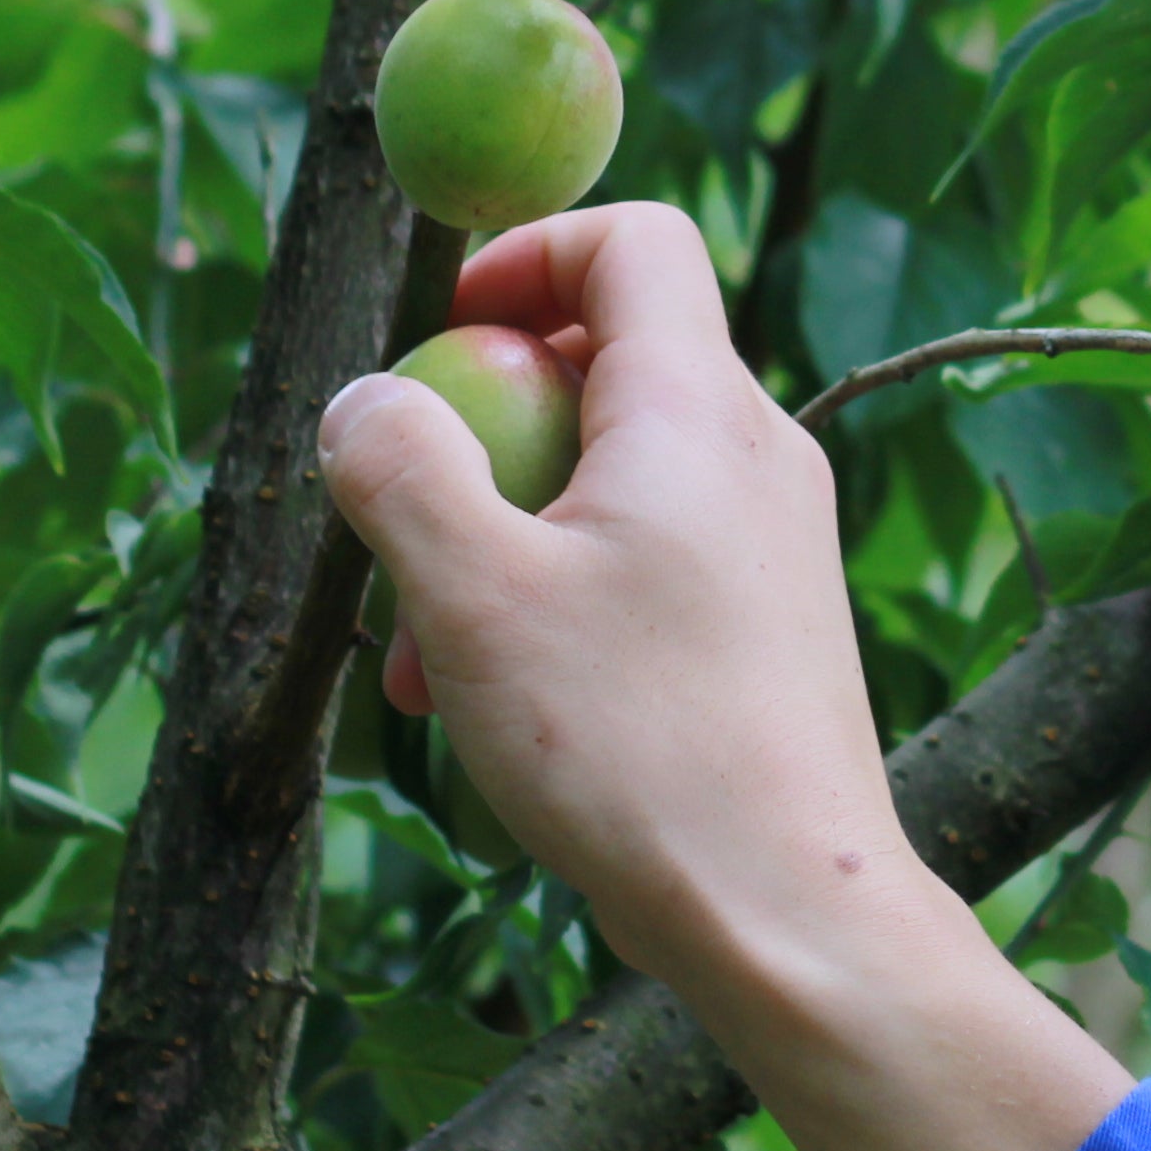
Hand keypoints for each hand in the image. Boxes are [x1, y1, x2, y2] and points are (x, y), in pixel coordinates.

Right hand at [315, 201, 898, 988]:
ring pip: (612, 482)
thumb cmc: (635, 746)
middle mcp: (756, 455)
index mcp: (698, 409)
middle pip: (608, 364)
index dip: (527, 254)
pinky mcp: (768, 627)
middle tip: (402, 520)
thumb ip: (401, 472)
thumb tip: (363, 398)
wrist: (787, 909)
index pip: (636, 240)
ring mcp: (772, 544)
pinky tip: (492, 707)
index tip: (439, 332)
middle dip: (484, 427)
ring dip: (503, 537)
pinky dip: (559, 598)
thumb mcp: (475, 595)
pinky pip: (646, 564)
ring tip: (426, 659)